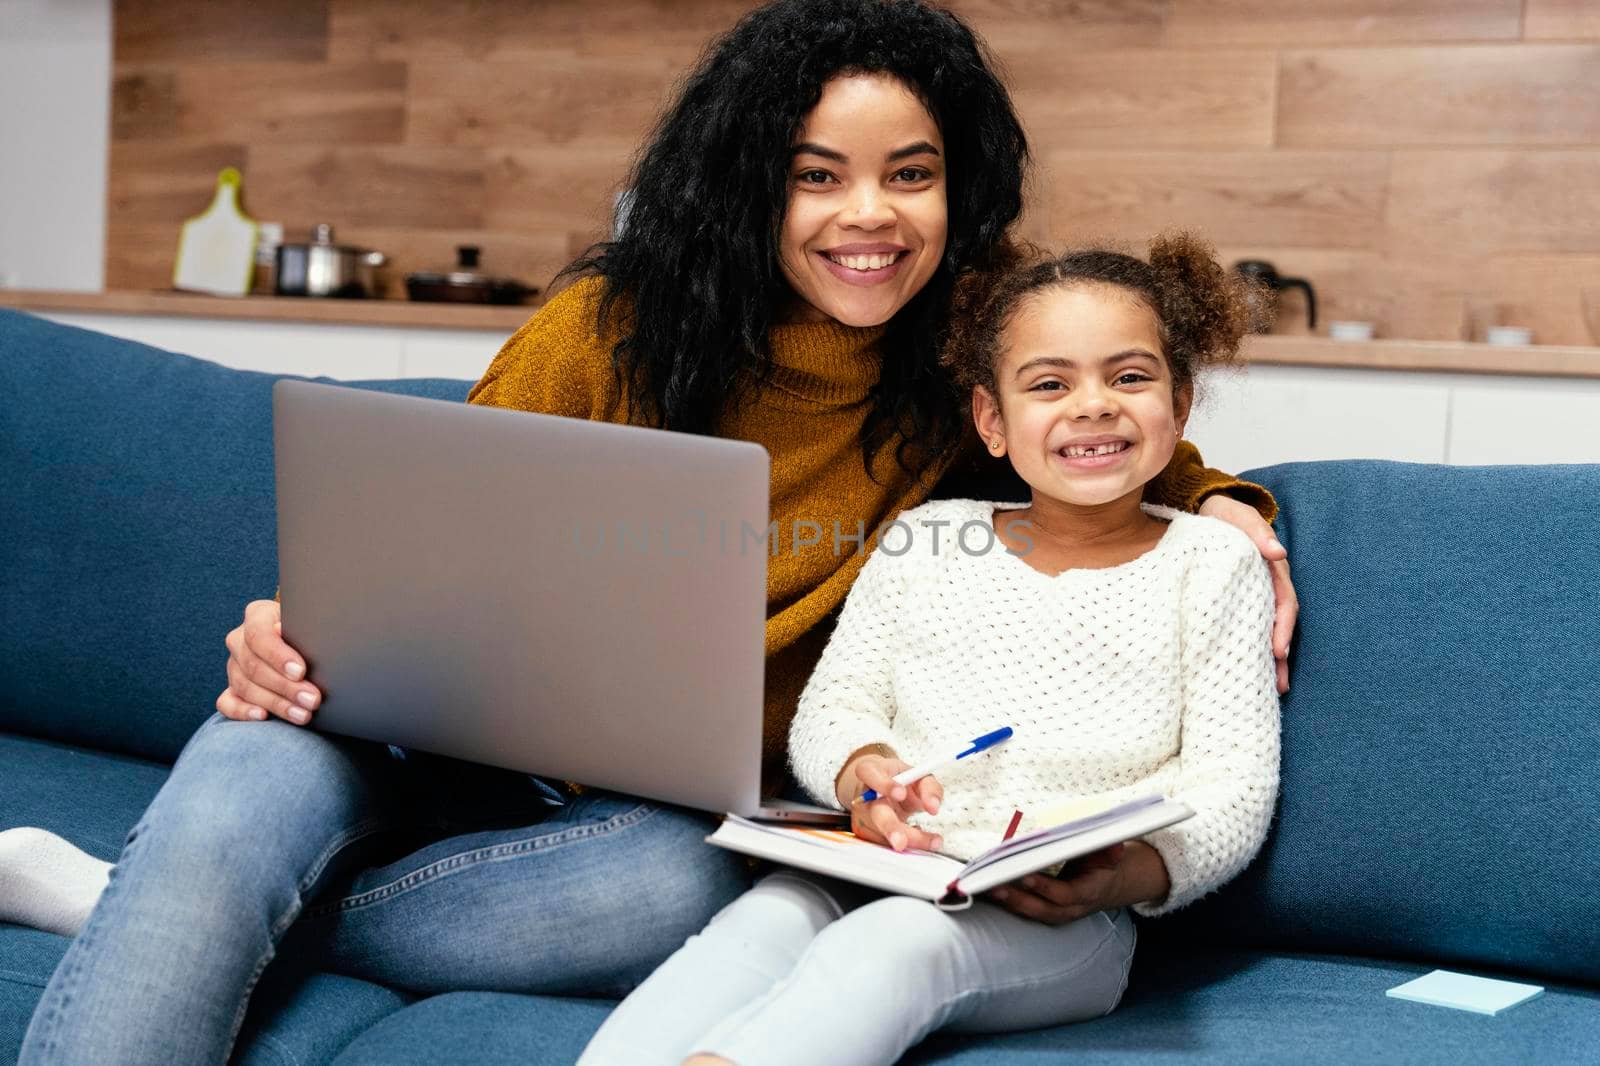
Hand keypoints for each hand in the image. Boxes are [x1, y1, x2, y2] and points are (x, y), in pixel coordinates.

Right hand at [217, 599, 320, 724]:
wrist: (305, 642)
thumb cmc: (311, 630)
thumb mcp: (310, 622)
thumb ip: (302, 625)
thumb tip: (282, 628)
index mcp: (257, 615)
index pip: (258, 634)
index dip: (278, 655)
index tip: (300, 672)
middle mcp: (240, 639)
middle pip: (254, 665)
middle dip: (285, 686)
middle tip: (312, 699)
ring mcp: (233, 665)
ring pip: (245, 686)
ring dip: (276, 703)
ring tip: (303, 714)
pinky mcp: (230, 688)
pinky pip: (227, 702)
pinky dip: (242, 711)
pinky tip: (263, 717)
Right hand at [840, 753, 943, 852]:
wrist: (885, 790)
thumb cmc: (900, 780)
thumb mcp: (918, 775)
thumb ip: (929, 788)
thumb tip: (933, 806)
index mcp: (871, 772)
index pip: (870, 774)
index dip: (884, 785)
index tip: (901, 793)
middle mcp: (865, 796)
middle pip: (875, 813)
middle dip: (889, 827)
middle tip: (901, 842)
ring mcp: (864, 817)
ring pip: (885, 834)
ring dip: (910, 840)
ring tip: (933, 841)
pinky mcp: (868, 834)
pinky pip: (889, 843)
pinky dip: (907, 843)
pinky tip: (917, 838)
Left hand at [988, 841, 1167, 924]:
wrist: (1108, 884)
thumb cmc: (1104, 863)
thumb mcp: (1112, 854)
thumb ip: (1111, 850)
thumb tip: (1115, 845)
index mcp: (1088, 893)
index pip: (1064, 895)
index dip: (1045, 887)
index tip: (1025, 875)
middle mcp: (1070, 909)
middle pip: (1041, 908)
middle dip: (1016, 897)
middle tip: (993, 884)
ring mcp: (1056, 914)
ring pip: (1028, 912)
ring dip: (1005, 901)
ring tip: (983, 887)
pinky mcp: (1044, 912)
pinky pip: (1023, 910)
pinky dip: (1005, 902)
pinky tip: (986, 891)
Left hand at [1198, 494, 1297, 692]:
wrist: (1203, 512)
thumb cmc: (1222, 515)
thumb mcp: (1237, 515)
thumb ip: (1256, 530)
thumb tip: (1278, 553)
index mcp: (1270, 569)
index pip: (1283, 602)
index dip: (1283, 626)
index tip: (1278, 650)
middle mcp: (1265, 586)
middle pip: (1279, 624)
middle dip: (1280, 656)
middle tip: (1279, 685)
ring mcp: (1251, 595)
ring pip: (1264, 630)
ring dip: (1270, 660)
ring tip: (1271, 691)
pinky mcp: (1234, 601)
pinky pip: (1245, 627)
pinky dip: (1248, 648)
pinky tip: (1244, 672)